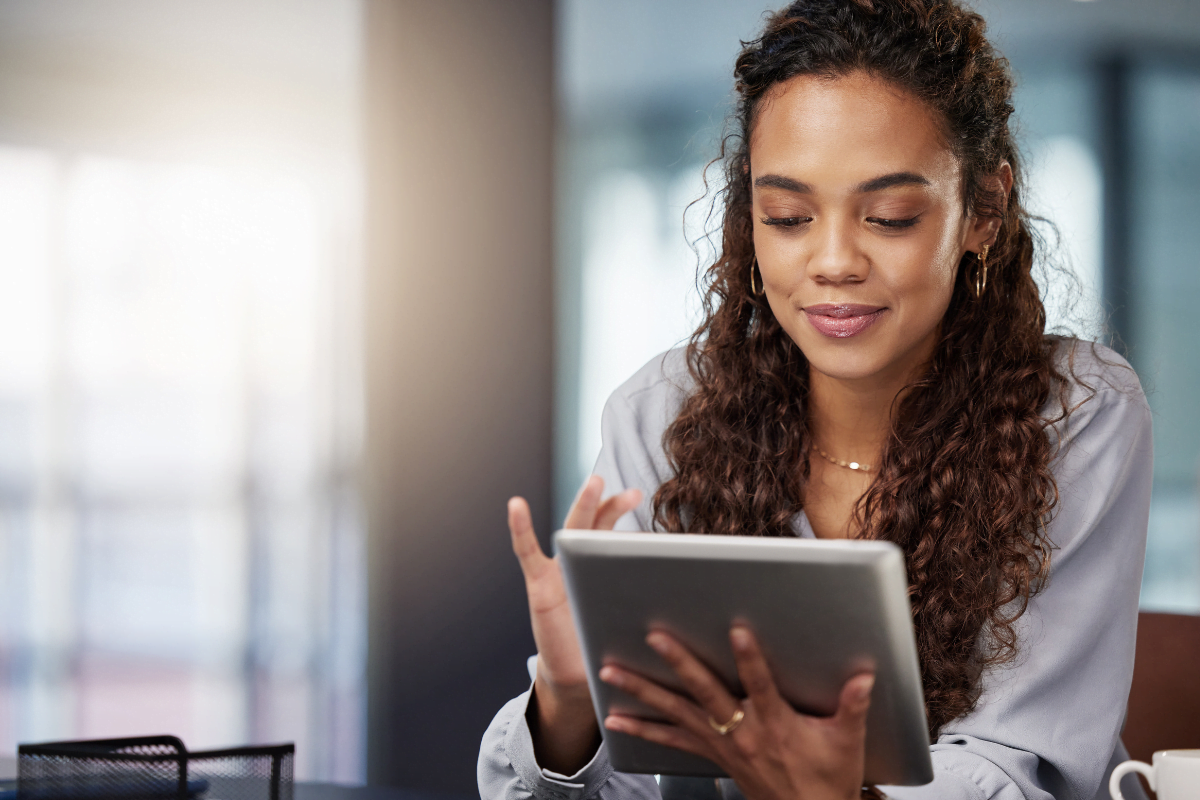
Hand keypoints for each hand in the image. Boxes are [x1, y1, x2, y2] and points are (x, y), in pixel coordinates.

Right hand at [509, 475, 641, 773]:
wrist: (577, 676)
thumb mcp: (638, 621)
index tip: (660, 511)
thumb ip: (658, 604)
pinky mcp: (539, 585)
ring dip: (584, 504)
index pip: (624, 537)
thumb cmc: (611, 645)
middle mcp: (586, 563)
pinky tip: (517, 505)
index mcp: (610, 569)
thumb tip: (706, 600)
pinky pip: (527, 552)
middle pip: (600, 526)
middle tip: (633, 492)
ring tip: (595, 483)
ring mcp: (561, 570)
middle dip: (615, 506)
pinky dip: (521, 528)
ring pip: (573, 530)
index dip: (641, 527)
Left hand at [599, 627, 873, 799]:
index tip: (737, 629)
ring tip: (611, 672)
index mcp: (776, 724)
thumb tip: (864, 677)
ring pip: (676, 712)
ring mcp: (722, 744)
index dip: (749, 657)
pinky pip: (670, 740)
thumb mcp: (847, 743)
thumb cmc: (827, 779)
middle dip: (679, 662)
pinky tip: (616, 720)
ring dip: (642, 691)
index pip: (761, 685)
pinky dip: (642, 729)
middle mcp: (742, 732)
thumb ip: (853, 706)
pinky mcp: (712, 753)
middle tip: (656, 637)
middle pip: (705, 691)